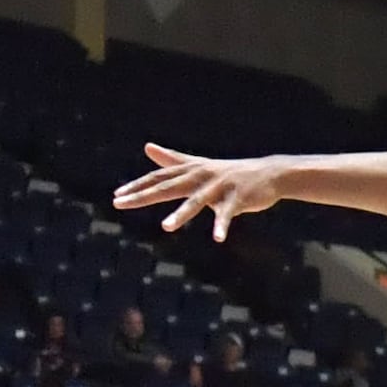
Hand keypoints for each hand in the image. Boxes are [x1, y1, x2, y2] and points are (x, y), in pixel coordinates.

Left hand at [115, 148, 290, 238]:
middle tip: (120, 204)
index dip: (138, 186)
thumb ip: (172, 159)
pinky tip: (217, 238)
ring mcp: (219, 187)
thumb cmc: (230, 172)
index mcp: (191, 170)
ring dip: (182, 214)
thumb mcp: (199, 166)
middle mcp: (201, 176)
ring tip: (166, 227)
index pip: (159, 178)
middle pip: (168, 186)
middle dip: (144, 196)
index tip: (117, 196)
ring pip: (197, 201)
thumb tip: (148, 147)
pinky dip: (222, 225)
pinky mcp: (237, 198)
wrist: (268, 173)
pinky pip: (228, 214)